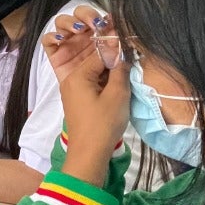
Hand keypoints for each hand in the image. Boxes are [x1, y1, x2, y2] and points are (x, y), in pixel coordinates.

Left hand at [41, 6, 129, 174]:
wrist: (89, 153)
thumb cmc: (104, 123)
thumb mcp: (118, 95)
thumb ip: (121, 71)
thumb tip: (123, 54)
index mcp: (77, 75)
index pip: (100, 54)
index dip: (118, 52)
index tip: (134, 51)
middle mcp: (70, 80)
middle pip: (95, 63)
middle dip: (113, 63)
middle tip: (132, 66)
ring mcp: (71, 91)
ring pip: (94, 74)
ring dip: (110, 75)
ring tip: (127, 78)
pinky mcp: (76, 101)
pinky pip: (91, 85)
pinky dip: (104, 85)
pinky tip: (118, 89)